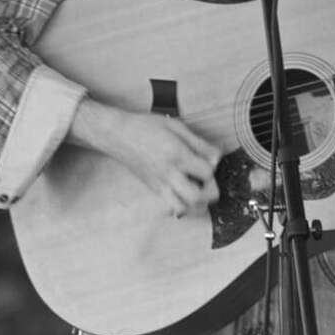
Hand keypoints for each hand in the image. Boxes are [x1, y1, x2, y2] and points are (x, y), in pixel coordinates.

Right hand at [69, 99, 220, 216]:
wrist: (118, 135)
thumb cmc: (146, 126)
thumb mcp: (176, 126)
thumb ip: (198, 143)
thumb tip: (217, 157)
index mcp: (176, 155)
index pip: (206, 172)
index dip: (213, 166)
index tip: (209, 158)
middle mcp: (168, 174)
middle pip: (196, 197)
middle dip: (208, 191)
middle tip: (206, 178)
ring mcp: (159, 185)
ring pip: (183, 208)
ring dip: (196, 202)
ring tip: (197, 188)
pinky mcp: (153, 190)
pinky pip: (171, 208)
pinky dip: (183, 205)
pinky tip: (184, 191)